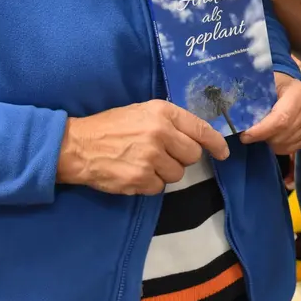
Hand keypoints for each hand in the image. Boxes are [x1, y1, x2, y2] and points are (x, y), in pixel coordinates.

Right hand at [56, 99, 229, 194]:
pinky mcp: (141, 179)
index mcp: (162, 112)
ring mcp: (151, 158)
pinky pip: (159, 188)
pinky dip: (149, 184)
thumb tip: (197, 135)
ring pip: (177, 174)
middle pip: (192, 155)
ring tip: (143, 162)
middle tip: (162, 154)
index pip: (200, 129)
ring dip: (164, 172)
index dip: (216, 143)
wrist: (77, 146)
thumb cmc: (110, 126)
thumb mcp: (141, 111)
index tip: (224, 152)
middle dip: (181, 158)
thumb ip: (169, 121)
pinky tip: (134, 172)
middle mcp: (160, 133)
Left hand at [240, 73, 300, 154]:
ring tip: (263, 132)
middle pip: (282, 134)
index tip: (244, 136)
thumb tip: (236, 115)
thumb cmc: (275, 84)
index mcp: (298, 93)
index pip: (281, 119)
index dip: (262, 131)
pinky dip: (278, 146)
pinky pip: (291, 149)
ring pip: (285, 144)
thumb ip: (254, 98)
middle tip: (249, 134)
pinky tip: (273, 135)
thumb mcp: (264, 83)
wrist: (292, 87)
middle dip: (262, 138)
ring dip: (269, 142)